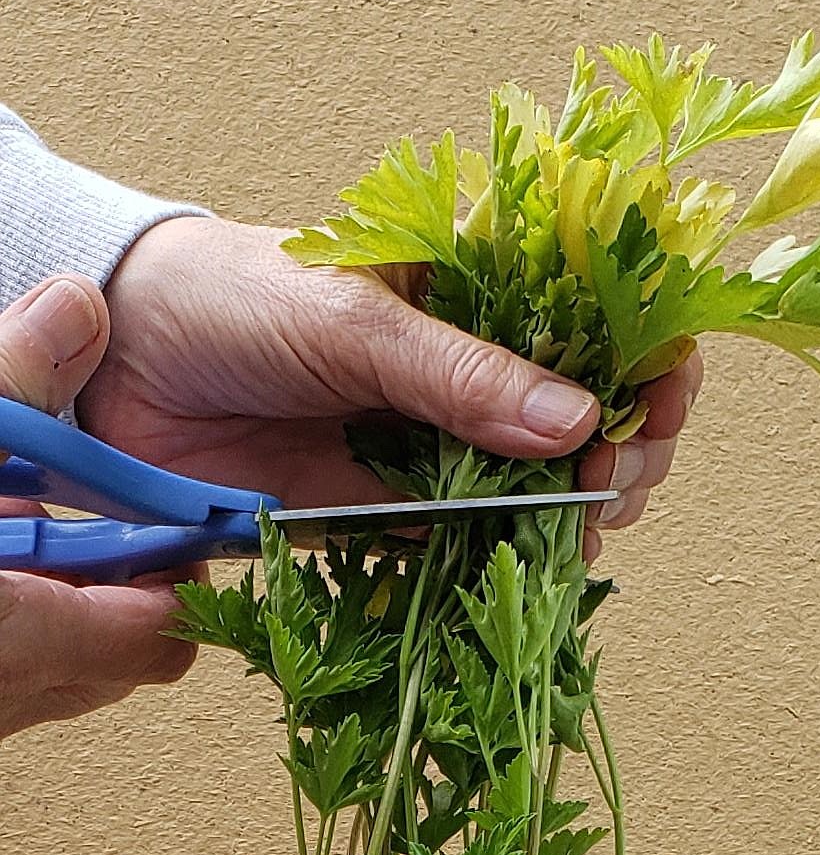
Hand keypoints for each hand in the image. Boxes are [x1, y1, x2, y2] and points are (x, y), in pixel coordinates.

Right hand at [0, 277, 195, 739]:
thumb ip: (4, 388)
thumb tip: (77, 311)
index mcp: (5, 639)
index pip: (155, 638)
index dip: (171, 573)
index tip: (162, 518)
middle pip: (116, 666)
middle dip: (116, 590)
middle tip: (80, 511)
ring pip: (56, 679)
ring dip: (54, 607)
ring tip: (11, 525)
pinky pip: (3, 682)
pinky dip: (5, 623)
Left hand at [78, 217, 700, 558]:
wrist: (120, 363)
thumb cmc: (233, 295)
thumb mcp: (355, 319)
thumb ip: (462, 376)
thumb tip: (577, 423)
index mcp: (478, 287)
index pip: (600, 318)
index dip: (651, 357)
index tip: (665, 399)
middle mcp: (472, 367)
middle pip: (594, 412)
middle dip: (631, 445)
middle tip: (616, 474)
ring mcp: (439, 441)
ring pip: (547, 485)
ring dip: (585, 510)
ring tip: (587, 519)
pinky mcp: (396, 509)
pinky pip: (475, 544)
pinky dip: (516, 561)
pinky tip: (541, 566)